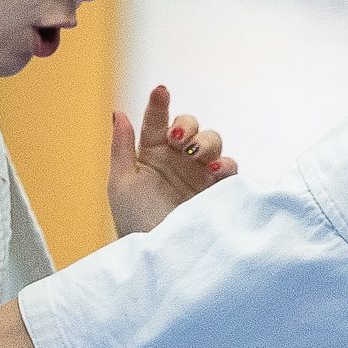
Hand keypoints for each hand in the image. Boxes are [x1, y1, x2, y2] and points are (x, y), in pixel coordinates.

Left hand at [108, 85, 236, 236]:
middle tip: (178, 138)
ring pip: (212, 141)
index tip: (161, 91)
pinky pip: (229, 167)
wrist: (163, 257)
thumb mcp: (122, 184)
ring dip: (206, 141)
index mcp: (151, 156)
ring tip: (197, 156)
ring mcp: (200, 175)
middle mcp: (177, 162)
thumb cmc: (135, 223)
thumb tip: (118, 112)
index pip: (156, 122)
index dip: (159, 104)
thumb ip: (122, 146)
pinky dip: (224, 164)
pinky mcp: (219, 192)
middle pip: (190, 126)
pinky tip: (213, 172)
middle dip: (187, 125)